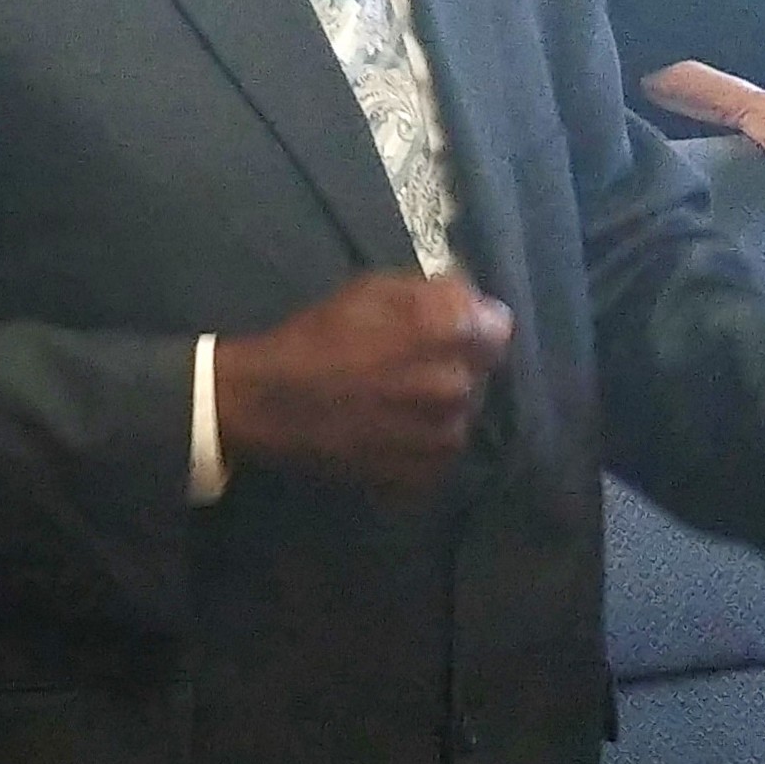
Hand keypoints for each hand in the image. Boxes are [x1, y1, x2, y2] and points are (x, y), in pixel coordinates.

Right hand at [213, 271, 513, 501]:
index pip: (497, 324)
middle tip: (404, 365)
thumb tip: (470, 302)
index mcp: (447, 330)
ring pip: (460, 413)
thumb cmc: (314, 337)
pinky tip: (385, 431)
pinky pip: (440, 452)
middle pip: (479, 371)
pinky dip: (420, 443)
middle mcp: (458, 383)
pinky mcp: (428, 474)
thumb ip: (430, 291)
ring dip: (437, 406)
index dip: (468, 324)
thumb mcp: (368, 289)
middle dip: (451, 364)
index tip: (440, 329)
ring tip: (391, 402)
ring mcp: (446, 435)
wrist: (267, 404)